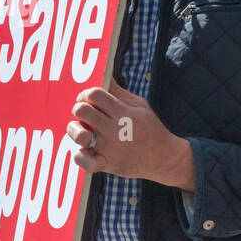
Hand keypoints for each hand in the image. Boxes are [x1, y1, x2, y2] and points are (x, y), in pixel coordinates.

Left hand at [68, 81, 194, 188]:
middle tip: (85, 114)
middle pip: (82, 110)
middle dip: (79, 108)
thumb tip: (105, 77)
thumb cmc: (150, 128)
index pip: (94, 94)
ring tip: (84, 131)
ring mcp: (111, 148)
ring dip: (75, 130)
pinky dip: (80, 156)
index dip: (86, 94)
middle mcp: (115, 129)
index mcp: (123, 112)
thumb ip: (119, 93)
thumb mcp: (140, 106)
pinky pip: (86, 162)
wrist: (165, 158)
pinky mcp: (109, 164)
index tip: (89, 100)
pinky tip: (84, 151)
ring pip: (79, 134)